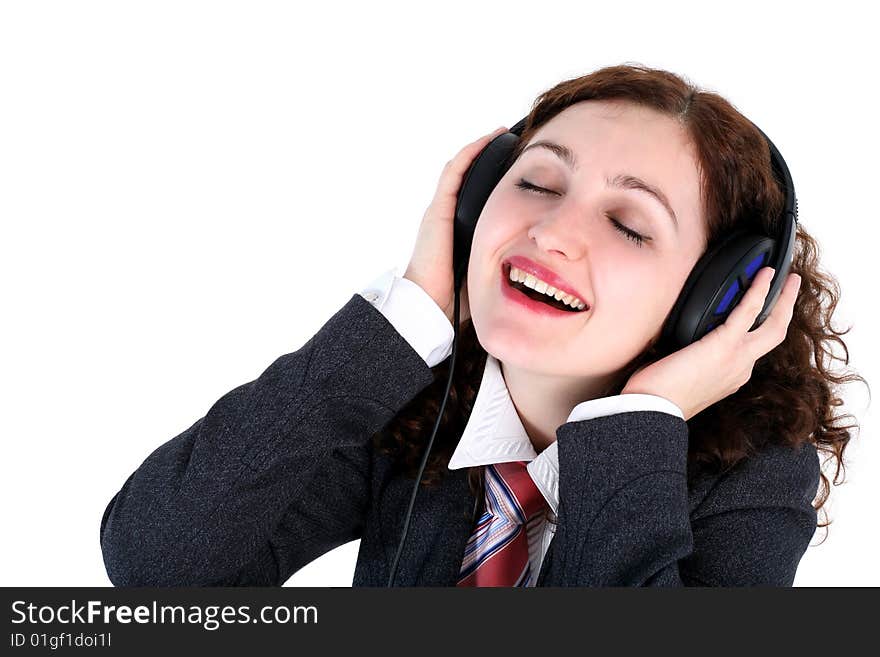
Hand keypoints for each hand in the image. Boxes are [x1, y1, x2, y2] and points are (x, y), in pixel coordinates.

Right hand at [403, 126, 507, 326]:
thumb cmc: (457, 295)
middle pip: (466, 175)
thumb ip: (502, 257)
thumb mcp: (486, 269)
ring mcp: (439, 209)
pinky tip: (487, 140)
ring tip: (500, 132)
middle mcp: (446, 213)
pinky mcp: (438, 209)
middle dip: (487, 155)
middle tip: (511, 140)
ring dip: (479, 148)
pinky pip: (455, 173)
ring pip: (459, 168)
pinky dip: (471, 154)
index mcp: (456, 227)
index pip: (474, 191)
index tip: (516, 163)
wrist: (430, 304)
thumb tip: (536, 259)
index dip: (492, 174)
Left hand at [621, 266, 802, 420]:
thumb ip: (690, 361)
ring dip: (783, 298)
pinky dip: (758, 291)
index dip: (759, 327)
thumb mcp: (681, 378)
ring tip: (788, 277)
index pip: (753, 348)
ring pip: (773, 325)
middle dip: (786, 310)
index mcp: (731, 377)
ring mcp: (738, 358)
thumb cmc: (657, 399)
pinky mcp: (725, 346)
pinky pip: (748, 312)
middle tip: (791, 288)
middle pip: (775, 336)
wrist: (652, 412)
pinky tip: (764, 275)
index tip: (760, 311)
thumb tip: (673, 345)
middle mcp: (741, 369)